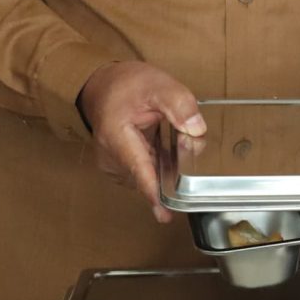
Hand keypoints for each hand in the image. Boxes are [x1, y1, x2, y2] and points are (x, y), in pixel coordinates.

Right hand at [77, 61, 204, 220]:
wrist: (102, 86)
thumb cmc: (126, 86)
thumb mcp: (158, 85)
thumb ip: (179, 104)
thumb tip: (196, 129)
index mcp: (116, 137)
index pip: (139, 171)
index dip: (154, 194)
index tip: (164, 215)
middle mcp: (111, 158)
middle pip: (150, 176)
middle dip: (172, 167)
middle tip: (180, 137)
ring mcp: (114, 166)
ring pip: (150, 177)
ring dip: (165, 164)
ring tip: (164, 134)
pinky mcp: (120, 169)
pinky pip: (146, 174)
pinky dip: (158, 164)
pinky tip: (159, 144)